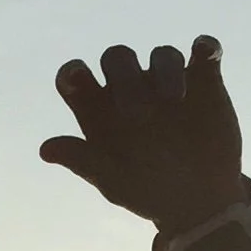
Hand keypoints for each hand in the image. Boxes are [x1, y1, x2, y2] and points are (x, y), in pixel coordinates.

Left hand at [41, 37, 246, 244]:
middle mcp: (131, 87)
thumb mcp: (114, 183)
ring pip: (162, 55)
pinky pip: (204, 52)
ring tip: (173, 100)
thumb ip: (83, 161)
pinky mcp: (203, 80)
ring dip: (166, 70)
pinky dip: (205, 47)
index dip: (73, 73)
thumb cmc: (147, 192)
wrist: (198, 203)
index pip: (77, 79)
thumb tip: (45, 149)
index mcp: (100, 109)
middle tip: (136, 114)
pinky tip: (205, 51)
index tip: (77, 77)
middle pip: (118, 58)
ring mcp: (167, 81)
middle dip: (124, 77)